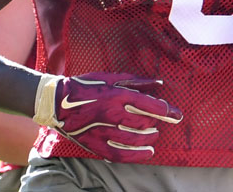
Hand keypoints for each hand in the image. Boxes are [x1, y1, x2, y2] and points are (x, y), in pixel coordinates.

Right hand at [33, 71, 182, 162]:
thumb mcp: (110, 77)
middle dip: (158, 124)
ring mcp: (102, 131)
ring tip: (154, 137)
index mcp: (116, 94)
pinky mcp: (95, 144)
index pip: (149, 105)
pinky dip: (135, 156)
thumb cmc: (85, 86)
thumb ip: (135, 80)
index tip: (176, 114)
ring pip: (134, 140)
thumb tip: (158, 81)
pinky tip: (145, 153)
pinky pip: (119, 155)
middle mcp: (111, 113)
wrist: (56, 102)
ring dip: (149, 140)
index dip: (166, 111)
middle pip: (144, 123)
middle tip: (162, 124)